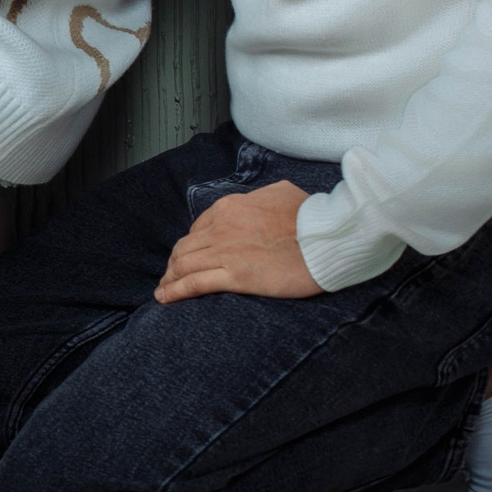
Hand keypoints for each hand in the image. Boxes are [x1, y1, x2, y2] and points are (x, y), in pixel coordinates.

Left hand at [154, 180, 321, 303]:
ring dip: (169, 278)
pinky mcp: (235, 276)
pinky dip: (175, 291)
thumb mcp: (283, 193)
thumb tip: (262, 200)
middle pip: (185, 247)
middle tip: (171, 276)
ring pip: (184, 265)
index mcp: (231, 207)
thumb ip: (264, 196)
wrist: (328, 238)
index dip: (191, 244)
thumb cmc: (313, 217)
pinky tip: (165, 297)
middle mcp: (222, 227)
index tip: (189, 255)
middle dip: (174, 263)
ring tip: (163, 290)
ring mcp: (226, 251)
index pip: (199, 227)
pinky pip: (194, 283)